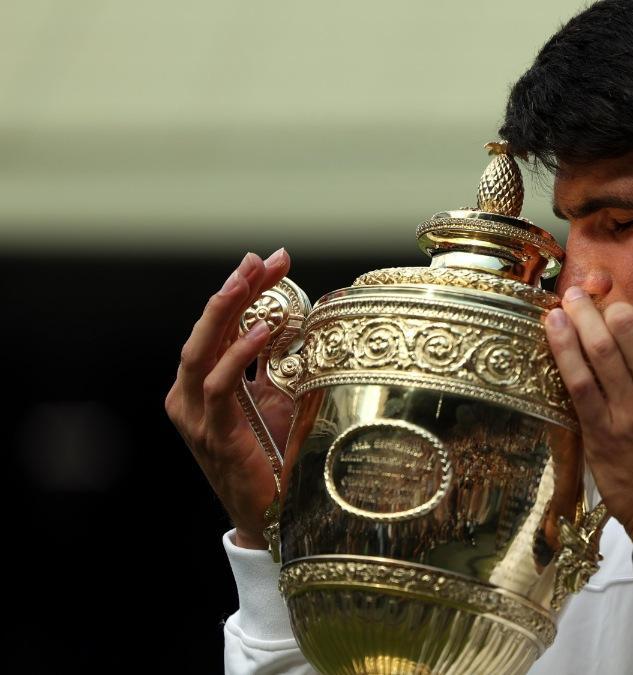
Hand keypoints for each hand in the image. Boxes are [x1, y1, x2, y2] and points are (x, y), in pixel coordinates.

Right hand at [165, 249, 293, 548]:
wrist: (271, 517)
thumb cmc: (273, 460)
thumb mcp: (277, 401)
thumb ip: (273, 365)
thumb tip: (292, 320)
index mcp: (204, 385)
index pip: (219, 327)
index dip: (242, 291)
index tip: (271, 261)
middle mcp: (191, 397)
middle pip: (207, 331)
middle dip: (233, 290)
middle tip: (260, 260)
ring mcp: (197, 417)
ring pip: (203, 350)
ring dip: (228, 310)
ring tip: (252, 279)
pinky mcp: (214, 435)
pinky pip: (220, 387)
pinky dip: (239, 355)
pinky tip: (263, 330)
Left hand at [545, 287, 632, 538]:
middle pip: (629, 325)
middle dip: (613, 306)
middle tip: (604, 305)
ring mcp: (630, 411)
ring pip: (599, 347)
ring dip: (581, 315)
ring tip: (570, 298)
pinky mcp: (600, 432)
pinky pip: (577, 381)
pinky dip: (563, 348)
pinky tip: (555, 325)